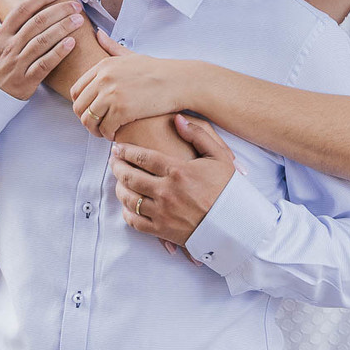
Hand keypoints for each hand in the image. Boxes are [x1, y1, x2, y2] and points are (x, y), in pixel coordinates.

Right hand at [0, 0, 82, 99]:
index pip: (20, 11)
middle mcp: (9, 48)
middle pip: (37, 23)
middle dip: (58, 11)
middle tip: (74, 5)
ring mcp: (17, 64)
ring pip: (43, 41)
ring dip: (63, 28)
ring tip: (78, 20)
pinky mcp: (26, 81)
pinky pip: (45, 64)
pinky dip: (58, 52)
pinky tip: (72, 43)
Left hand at [71, 30, 191, 137]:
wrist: (179, 81)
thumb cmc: (157, 70)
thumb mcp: (131, 55)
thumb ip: (111, 47)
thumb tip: (97, 33)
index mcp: (104, 66)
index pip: (76, 90)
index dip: (81, 105)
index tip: (92, 111)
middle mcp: (104, 78)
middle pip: (79, 107)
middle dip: (86, 120)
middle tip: (97, 126)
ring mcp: (112, 94)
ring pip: (89, 120)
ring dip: (95, 130)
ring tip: (105, 132)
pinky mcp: (122, 110)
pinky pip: (105, 128)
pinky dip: (108, 135)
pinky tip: (116, 134)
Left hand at [110, 114, 236, 246]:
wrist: (236, 224)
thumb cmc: (228, 188)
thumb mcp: (219, 156)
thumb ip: (197, 134)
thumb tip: (177, 118)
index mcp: (178, 171)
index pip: (142, 157)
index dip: (126, 150)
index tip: (118, 147)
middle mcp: (166, 192)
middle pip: (130, 176)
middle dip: (117, 166)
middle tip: (113, 161)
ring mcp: (162, 213)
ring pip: (128, 199)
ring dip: (119, 187)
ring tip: (119, 181)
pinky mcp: (162, 231)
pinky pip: (135, 221)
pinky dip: (127, 212)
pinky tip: (128, 204)